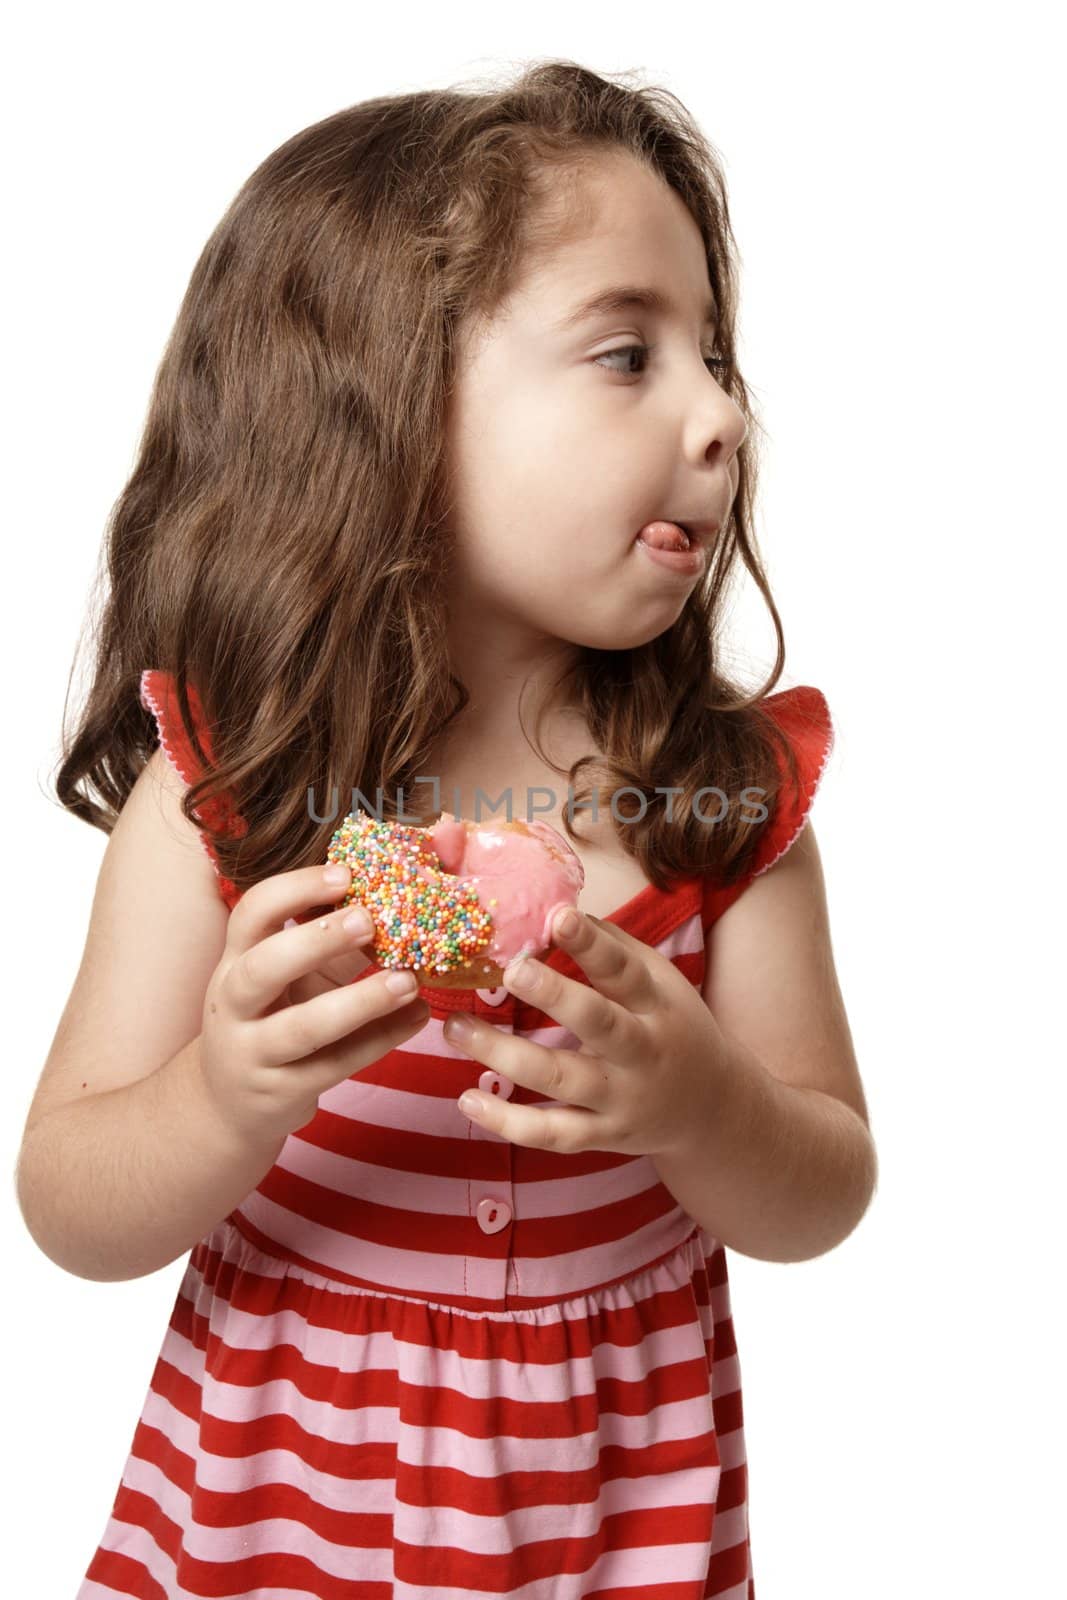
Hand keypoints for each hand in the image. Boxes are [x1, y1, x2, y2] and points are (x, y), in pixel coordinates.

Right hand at [200, 863, 430, 1148]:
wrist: (226, 1103)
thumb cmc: (270, 1018)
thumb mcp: (286, 976)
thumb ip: (328, 943)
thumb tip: (391, 897)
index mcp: (235, 959)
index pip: (252, 913)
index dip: (295, 889)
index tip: (344, 874)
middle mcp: (234, 1003)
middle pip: (264, 967)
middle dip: (317, 941)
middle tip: (369, 920)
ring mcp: (253, 1051)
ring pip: (303, 1027)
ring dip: (360, 1002)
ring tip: (409, 982)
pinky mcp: (281, 1091)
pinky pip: (334, 1065)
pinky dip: (379, 1040)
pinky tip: (416, 1018)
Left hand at [445, 910, 730, 1157]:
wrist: (714, 1109)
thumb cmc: (673, 1027)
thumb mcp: (661, 982)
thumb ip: (614, 949)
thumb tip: (557, 910)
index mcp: (657, 1005)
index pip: (624, 970)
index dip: (592, 944)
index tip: (558, 916)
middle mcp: (642, 1052)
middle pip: (598, 1024)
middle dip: (555, 997)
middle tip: (510, 970)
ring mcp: (621, 1099)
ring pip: (561, 1080)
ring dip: (504, 1054)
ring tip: (456, 1028)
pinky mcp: (602, 1137)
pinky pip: (551, 1134)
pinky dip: (507, 1122)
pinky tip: (468, 1099)